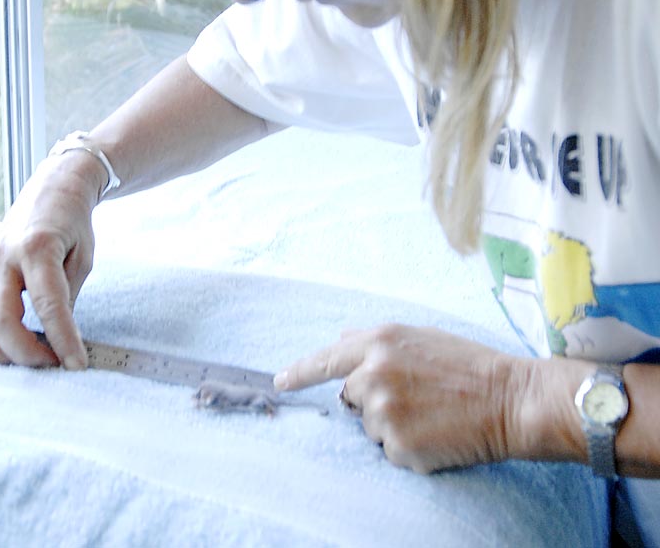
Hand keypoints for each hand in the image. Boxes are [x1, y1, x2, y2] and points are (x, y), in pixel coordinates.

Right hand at [0, 155, 100, 369]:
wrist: (54, 189)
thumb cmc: (73, 224)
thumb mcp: (82, 257)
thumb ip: (67, 296)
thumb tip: (56, 338)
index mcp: (38, 250)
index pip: (49, 306)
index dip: (63, 339)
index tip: (76, 364)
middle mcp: (5, 257)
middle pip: (3, 318)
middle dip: (25, 351)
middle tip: (51, 364)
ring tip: (23, 362)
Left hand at [275, 324, 525, 472]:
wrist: (510, 399)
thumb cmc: (468, 366)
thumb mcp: (419, 338)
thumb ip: (377, 342)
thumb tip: (342, 341)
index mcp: (379, 341)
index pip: (327, 358)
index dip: (300, 372)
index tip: (280, 383)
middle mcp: (373, 372)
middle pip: (349, 396)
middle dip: (372, 400)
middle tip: (415, 399)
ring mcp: (383, 410)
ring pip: (369, 427)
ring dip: (391, 426)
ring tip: (431, 414)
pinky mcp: (397, 444)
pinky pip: (389, 452)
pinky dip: (409, 449)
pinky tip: (436, 434)